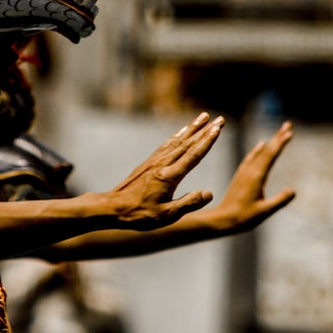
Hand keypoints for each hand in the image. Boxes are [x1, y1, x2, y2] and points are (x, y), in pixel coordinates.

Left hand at [107, 112, 224, 230]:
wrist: (112, 208)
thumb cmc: (140, 215)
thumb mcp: (167, 215)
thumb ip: (188, 203)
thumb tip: (209, 193)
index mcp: (169, 176)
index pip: (193, 155)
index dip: (207, 141)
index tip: (218, 128)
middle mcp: (162, 164)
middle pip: (188, 144)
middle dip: (205, 130)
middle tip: (220, 118)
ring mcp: (154, 162)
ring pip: (177, 141)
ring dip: (192, 128)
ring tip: (202, 117)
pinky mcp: (148, 163)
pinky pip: (166, 145)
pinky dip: (176, 136)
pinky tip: (181, 132)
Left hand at [213, 121, 295, 233]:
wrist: (221, 219)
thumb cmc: (244, 218)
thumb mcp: (265, 211)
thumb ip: (279, 201)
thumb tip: (293, 191)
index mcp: (256, 177)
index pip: (270, 155)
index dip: (280, 143)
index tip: (289, 132)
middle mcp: (249, 171)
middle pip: (266, 150)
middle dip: (278, 137)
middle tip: (288, 124)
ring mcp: (244, 172)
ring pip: (259, 153)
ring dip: (270, 142)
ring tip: (279, 133)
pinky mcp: (241, 176)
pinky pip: (251, 158)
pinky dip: (258, 150)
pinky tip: (260, 145)